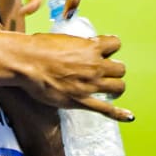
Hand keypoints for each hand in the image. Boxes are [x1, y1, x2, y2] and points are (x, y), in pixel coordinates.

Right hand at [17, 32, 132, 121]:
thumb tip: (77, 47)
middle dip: (113, 69)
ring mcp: (90, 85)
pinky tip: (128, 116)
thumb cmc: (38, 48)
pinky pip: (106, 110)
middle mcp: (95, 66)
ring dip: (115, 86)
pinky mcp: (82, 101)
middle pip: (120, 68)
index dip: (110, 48)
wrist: (26, 62)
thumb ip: (76, 45)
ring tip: (108, 87)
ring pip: (119, 87)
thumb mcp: (61, 39)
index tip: (105, 51)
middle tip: (102, 71)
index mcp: (91, 48)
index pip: (115, 44)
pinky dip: (119, 114)